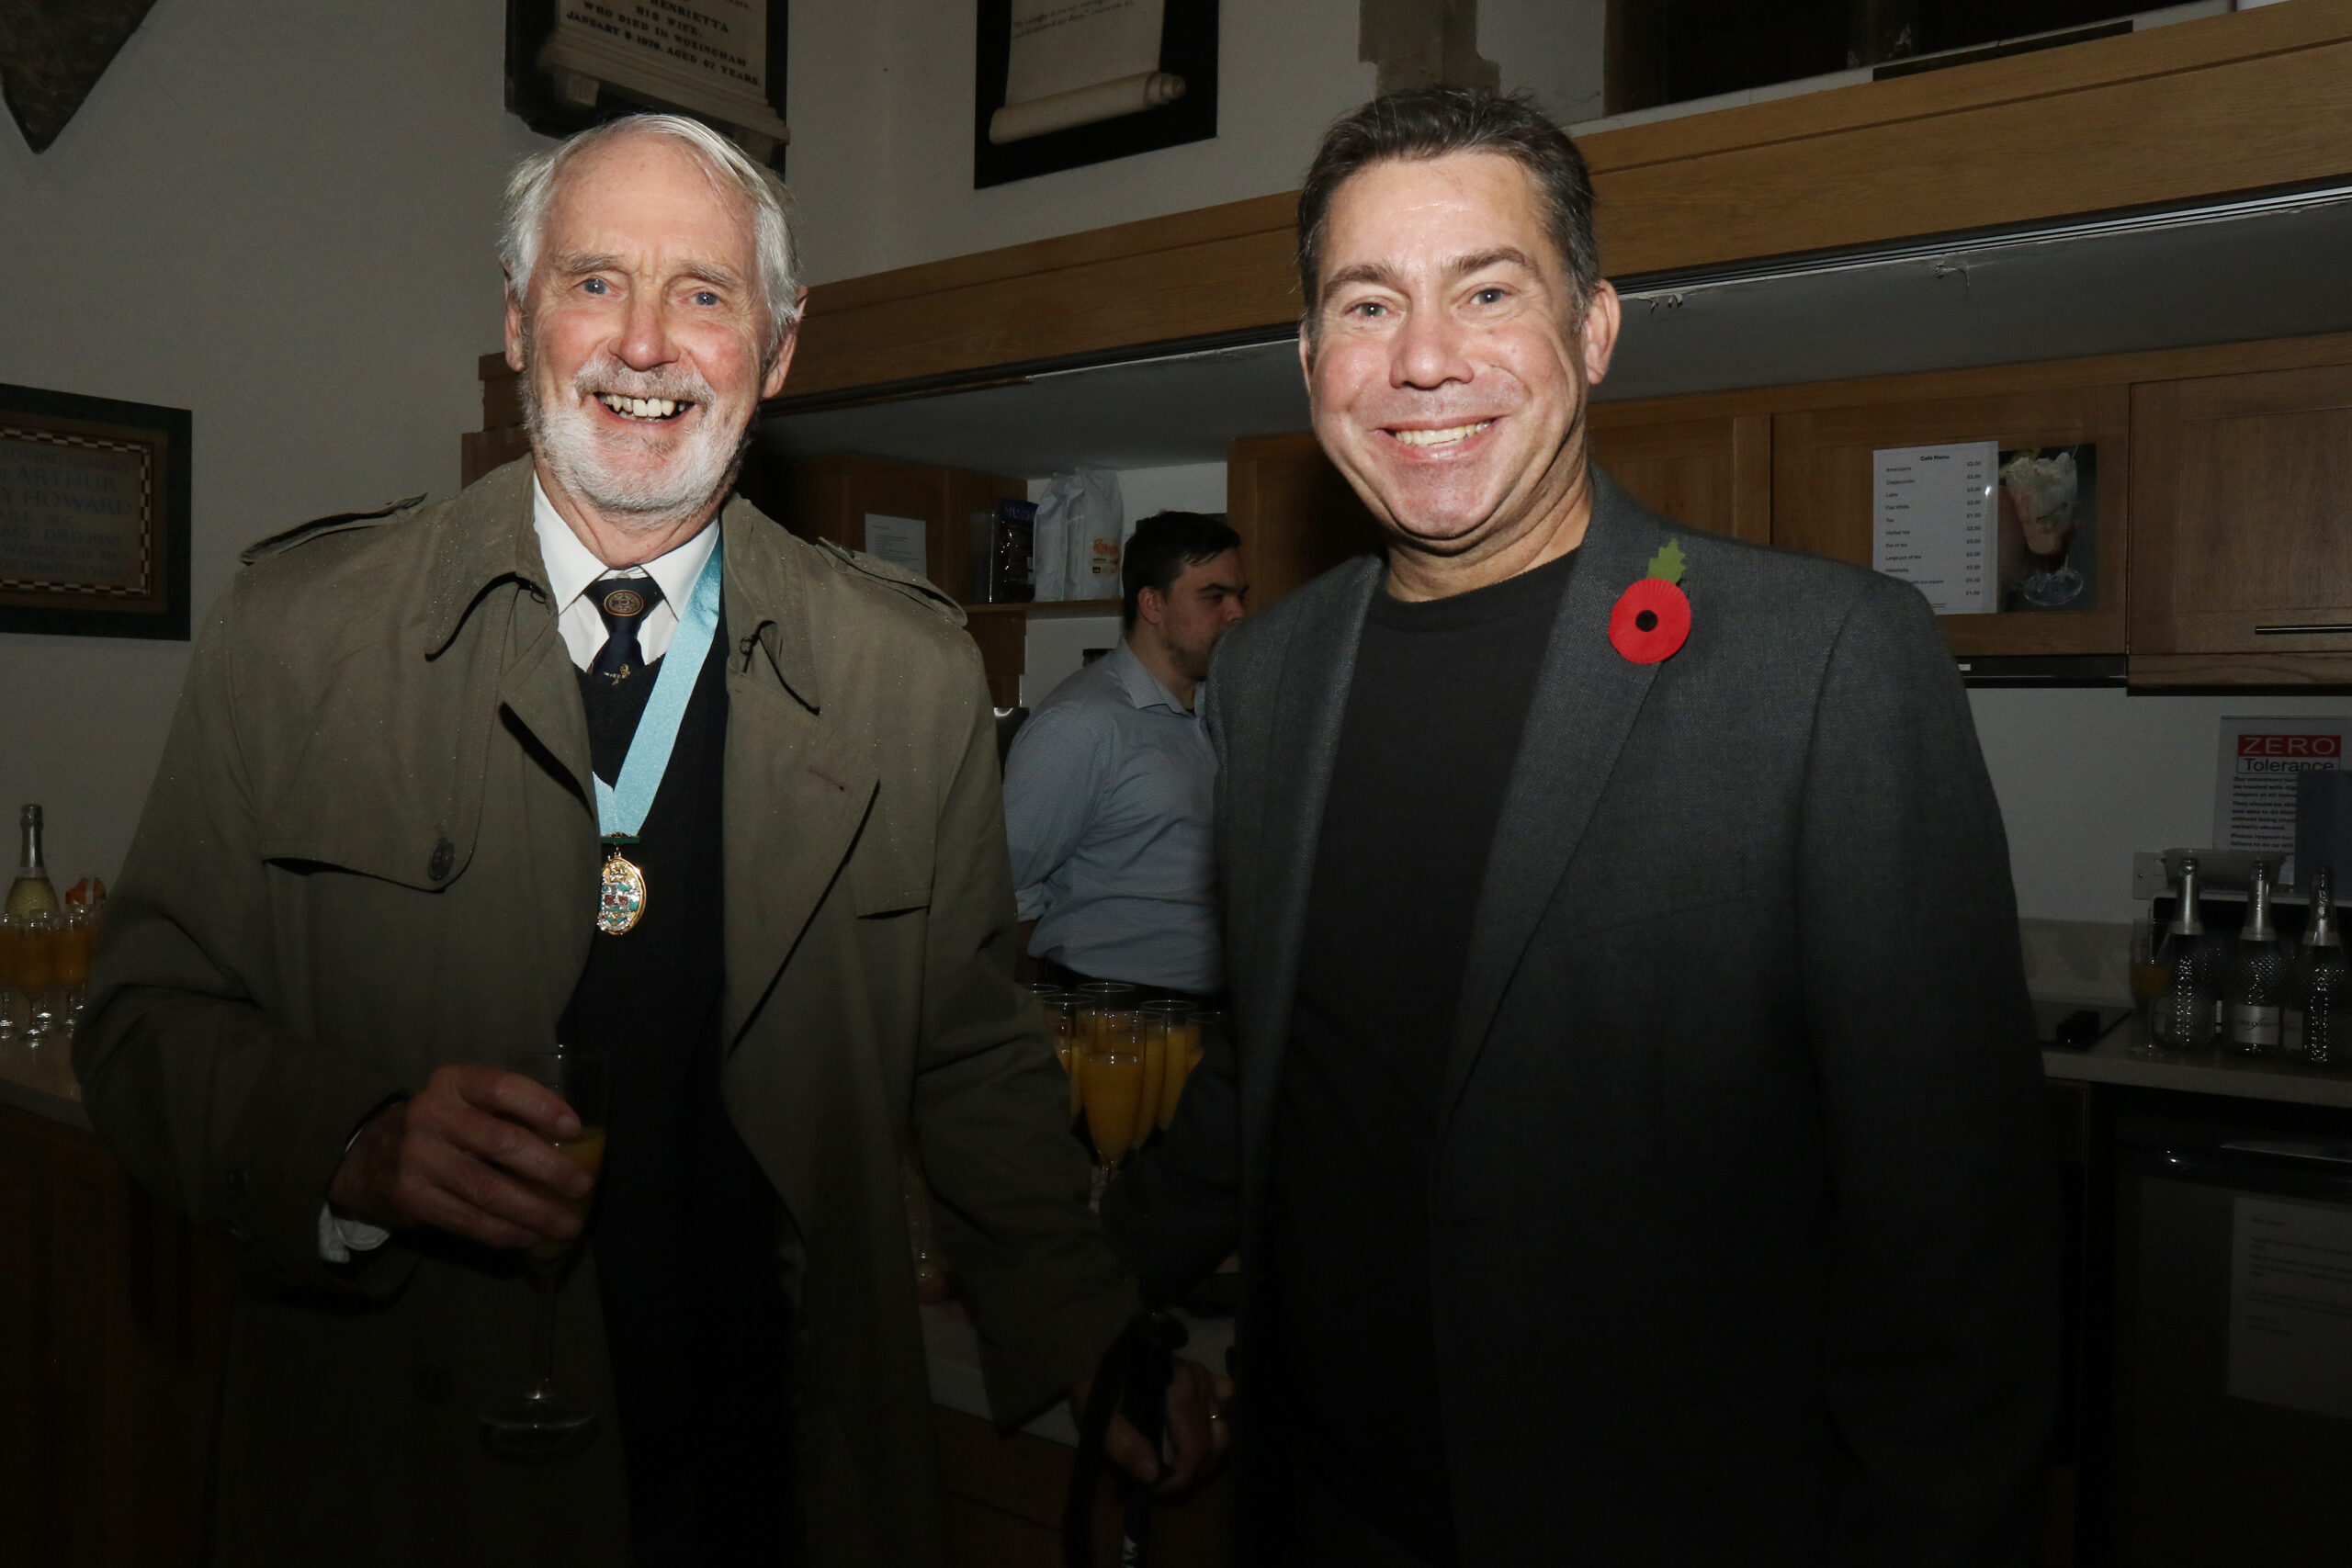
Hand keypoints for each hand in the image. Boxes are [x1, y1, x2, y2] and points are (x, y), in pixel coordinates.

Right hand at [327, 1063, 587, 1249]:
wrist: (368, 1156)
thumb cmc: (441, 1126)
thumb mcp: (463, 1101)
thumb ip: (505, 1112)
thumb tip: (576, 1143)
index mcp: (453, 1082)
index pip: (502, 1087)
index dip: (541, 1106)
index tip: (575, 1128)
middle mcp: (431, 1115)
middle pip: (500, 1142)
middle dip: (549, 1168)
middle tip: (583, 1185)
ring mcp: (416, 1157)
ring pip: (487, 1190)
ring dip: (534, 1211)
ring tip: (567, 1224)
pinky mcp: (410, 1196)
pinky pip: (467, 1219)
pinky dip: (504, 1232)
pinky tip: (531, 1236)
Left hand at [1073, 1358, 1233, 1494]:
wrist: (1099, 1352)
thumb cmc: (1098, 1385)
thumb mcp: (1099, 1415)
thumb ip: (1123, 1444)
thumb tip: (1153, 1475)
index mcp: (1177, 1388)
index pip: (1194, 1450)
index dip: (1178, 1480)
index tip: (1154, 1490)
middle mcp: (1200, 1382)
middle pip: (1211, 1446)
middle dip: (1188, 1473)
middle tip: (1159, 1483)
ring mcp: (1208, 1379)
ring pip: (1223, 1433)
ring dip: (1204, 1458)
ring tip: (1176, 1467)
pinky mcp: (1210, 1379)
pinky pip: (1228, 1408)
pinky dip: (1217, 1429)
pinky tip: (1197, 1441)